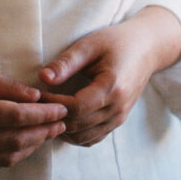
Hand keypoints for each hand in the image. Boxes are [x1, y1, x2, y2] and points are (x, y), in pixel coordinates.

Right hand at [0, 47, 67, 171]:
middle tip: (62, 123)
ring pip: (6, 157)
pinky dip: (12, 156)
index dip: (42, 114)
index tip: (61, 109)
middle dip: (43, 132)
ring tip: (48, 132)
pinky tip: (23, 145)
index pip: (16, 116)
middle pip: (16, 141)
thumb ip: (3, 86)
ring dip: (31, 146)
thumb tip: (34, 95)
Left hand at [38, 7, 180, 146]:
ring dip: (62, 129)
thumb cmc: (116, 41)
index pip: (75, 108)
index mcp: (111, 88)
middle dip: (53, 118)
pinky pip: (93, 138)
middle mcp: (117, 109)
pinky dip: (75, 134)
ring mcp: (119, 118)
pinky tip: (62, 120)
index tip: (35, 94)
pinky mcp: (117, 121)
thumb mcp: (89, 45)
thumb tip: (42, 78)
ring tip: (45, 113)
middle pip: (77, 126)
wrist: (147, 49)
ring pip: (84, 137)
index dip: (52, 104)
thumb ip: (66, 63)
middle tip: (34, 107)